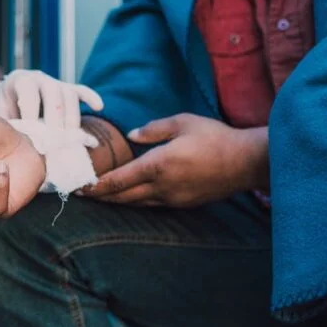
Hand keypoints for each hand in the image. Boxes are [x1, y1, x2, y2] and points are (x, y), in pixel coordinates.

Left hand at [0, 69, 103, 128]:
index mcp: (21, 80)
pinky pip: (82, 90)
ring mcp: (56, 83)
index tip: (32, 132)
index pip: (29, 93)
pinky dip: (91, 97)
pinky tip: (99, 107)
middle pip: (53, 94)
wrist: (10, 94)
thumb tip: (10, 135)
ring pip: (70, 94)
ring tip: (70, 135)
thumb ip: (3, 120)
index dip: (31, 112)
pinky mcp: (69, 89)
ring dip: (72, 115)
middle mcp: (41, 78)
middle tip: (54, 139)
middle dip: (55, 117)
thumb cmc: (4, 107)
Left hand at [82, 114, 266, 206]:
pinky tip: (130, 196)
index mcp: (158, 165)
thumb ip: (153, 129)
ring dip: (116, 201)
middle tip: (82, 194)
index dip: (97, 185)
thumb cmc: (214, 137)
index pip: (118, 180)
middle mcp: (162, 186)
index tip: (81, 186)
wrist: (245, 162)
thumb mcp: (182, 122)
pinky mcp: (183, 203)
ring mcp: (172, 198)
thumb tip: (132, 136)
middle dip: (100, 196)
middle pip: (122, 197)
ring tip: (100, 197)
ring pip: (136, 203)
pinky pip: (152, 204)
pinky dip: (136, 201)